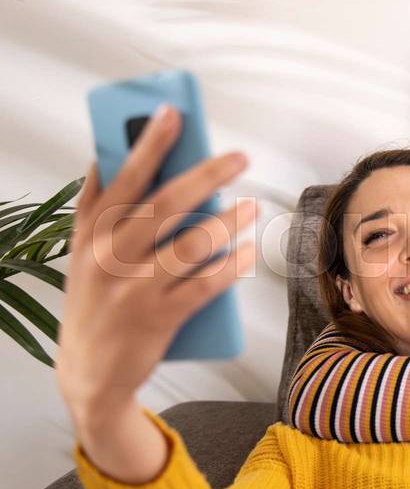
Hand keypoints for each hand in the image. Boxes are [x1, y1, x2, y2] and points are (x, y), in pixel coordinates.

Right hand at [55, 105, 256, 433]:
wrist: (89, 375)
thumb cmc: (93, 302)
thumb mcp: (81, 253)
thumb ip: (93, 208)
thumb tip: (106, 157)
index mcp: (92, 234)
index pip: (122, 178)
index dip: (149, 143)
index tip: (173, 113)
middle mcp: (110, 258)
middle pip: (164, 204)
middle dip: (205, 174)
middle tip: (238, 157)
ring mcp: (135, 289)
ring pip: (191, 244)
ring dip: (228, 221)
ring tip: (251, 205)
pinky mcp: (160, 318)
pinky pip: (205, 286)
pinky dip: (231, 266)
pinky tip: (248, 251)